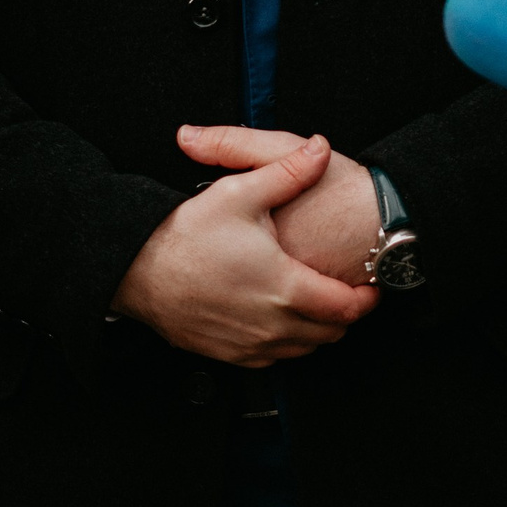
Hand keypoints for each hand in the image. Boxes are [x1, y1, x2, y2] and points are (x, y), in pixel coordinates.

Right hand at [113, 133, 378, 365]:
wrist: (134, 269)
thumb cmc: (186, 233)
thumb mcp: (241, 192)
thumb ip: (289, 171)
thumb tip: (321, 148)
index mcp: (284, 288)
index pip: (347, 307)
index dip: (368, 297)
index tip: (372, 282)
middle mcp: (271, 326)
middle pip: (331, 333)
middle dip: (346, 313)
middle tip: (348, 288)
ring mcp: (248, 346)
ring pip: (303, 349)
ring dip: (317, 329)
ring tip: (317, 298)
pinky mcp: (227, 355)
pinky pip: (273, 358)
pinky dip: (286, 341)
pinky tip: (279, 314)